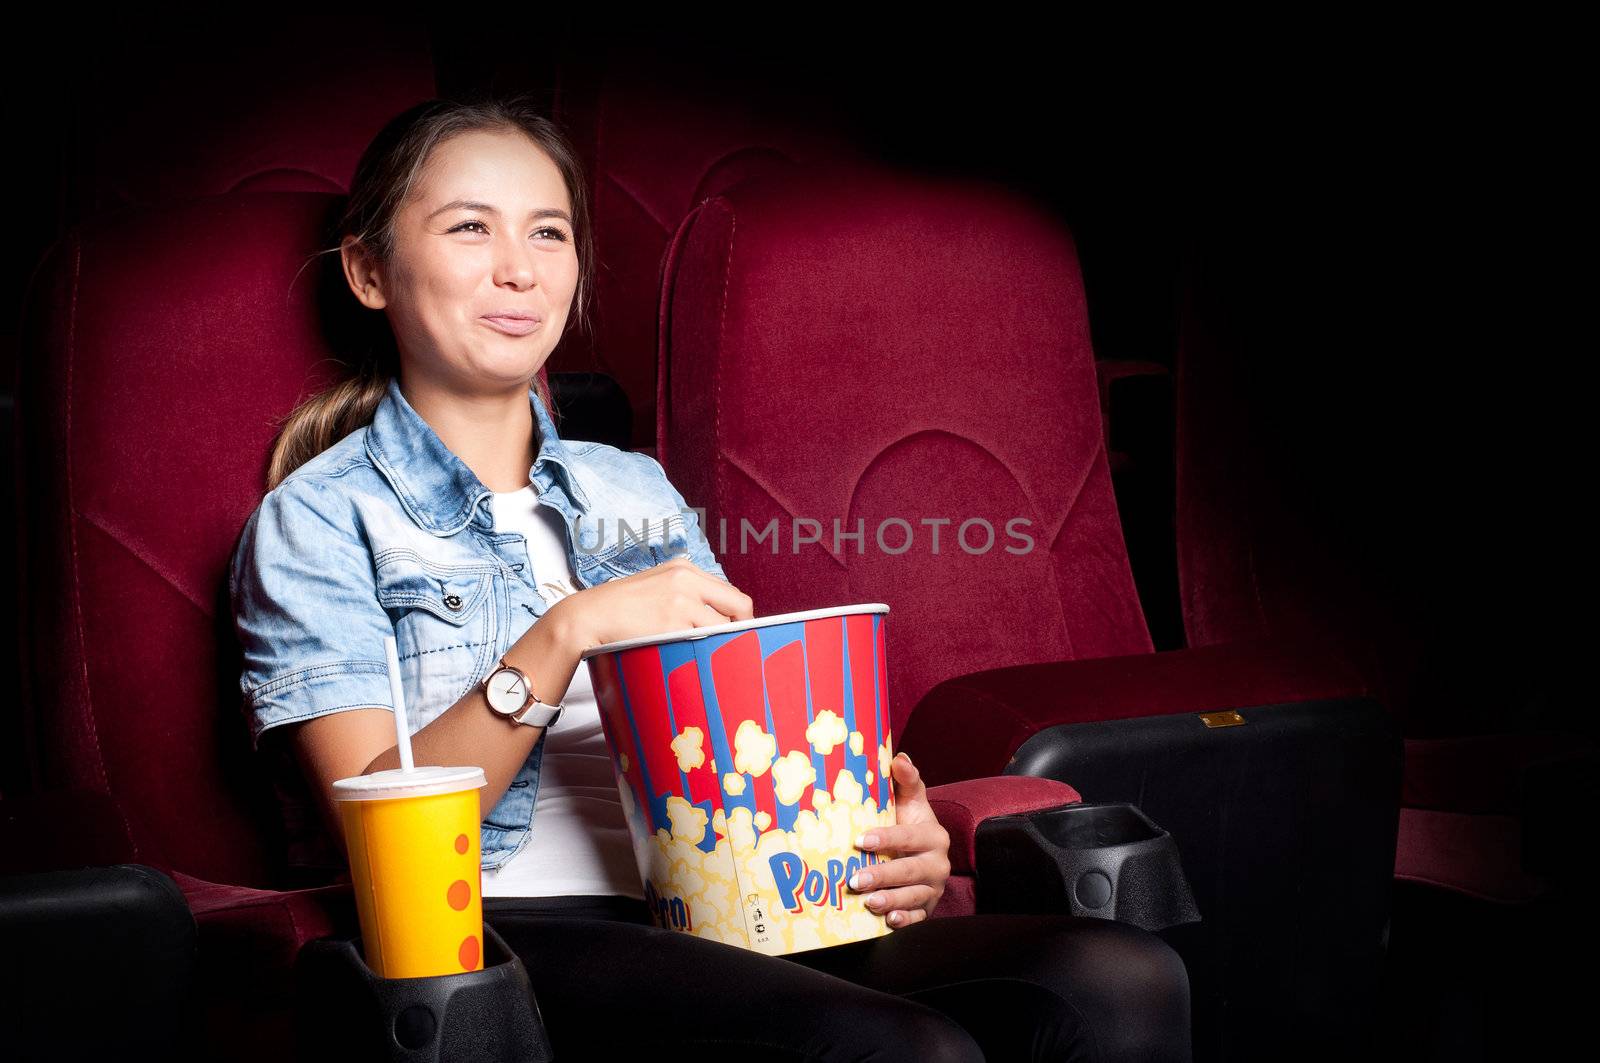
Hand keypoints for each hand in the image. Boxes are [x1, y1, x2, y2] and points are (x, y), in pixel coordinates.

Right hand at [549, 556, 753, 652]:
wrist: (589, 616)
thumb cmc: (620, 607)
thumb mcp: (656, 585)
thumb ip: (686, 593)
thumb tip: (718, 615)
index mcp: (683, 568)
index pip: (730, 591)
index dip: (738, 614)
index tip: (736, 630)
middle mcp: (686, 580)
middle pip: (738, 605)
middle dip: (742, 627)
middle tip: (736, 645)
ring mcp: (681, 602)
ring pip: (723, 628)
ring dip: (720, 643)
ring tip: (709, 655)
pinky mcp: (673, 624)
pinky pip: (704, 642)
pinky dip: (703, 652)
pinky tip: (692, 657)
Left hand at [847, 752, 951, 928]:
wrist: (922, 852)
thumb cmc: (909, 823)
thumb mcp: (910, 801)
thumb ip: (905, 780)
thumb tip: (899, 758)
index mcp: (933, 835)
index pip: (909, 837)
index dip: (886, 838)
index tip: (861, 841)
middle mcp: (938, 863)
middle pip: (910, 871)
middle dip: (883, 876)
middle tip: (856, 880)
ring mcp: (934, 887)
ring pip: (914, 896)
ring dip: (890, 900)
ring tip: (868, 902)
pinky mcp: (928, 907)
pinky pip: (919, 917)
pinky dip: (905, 920)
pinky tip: (889, 921)